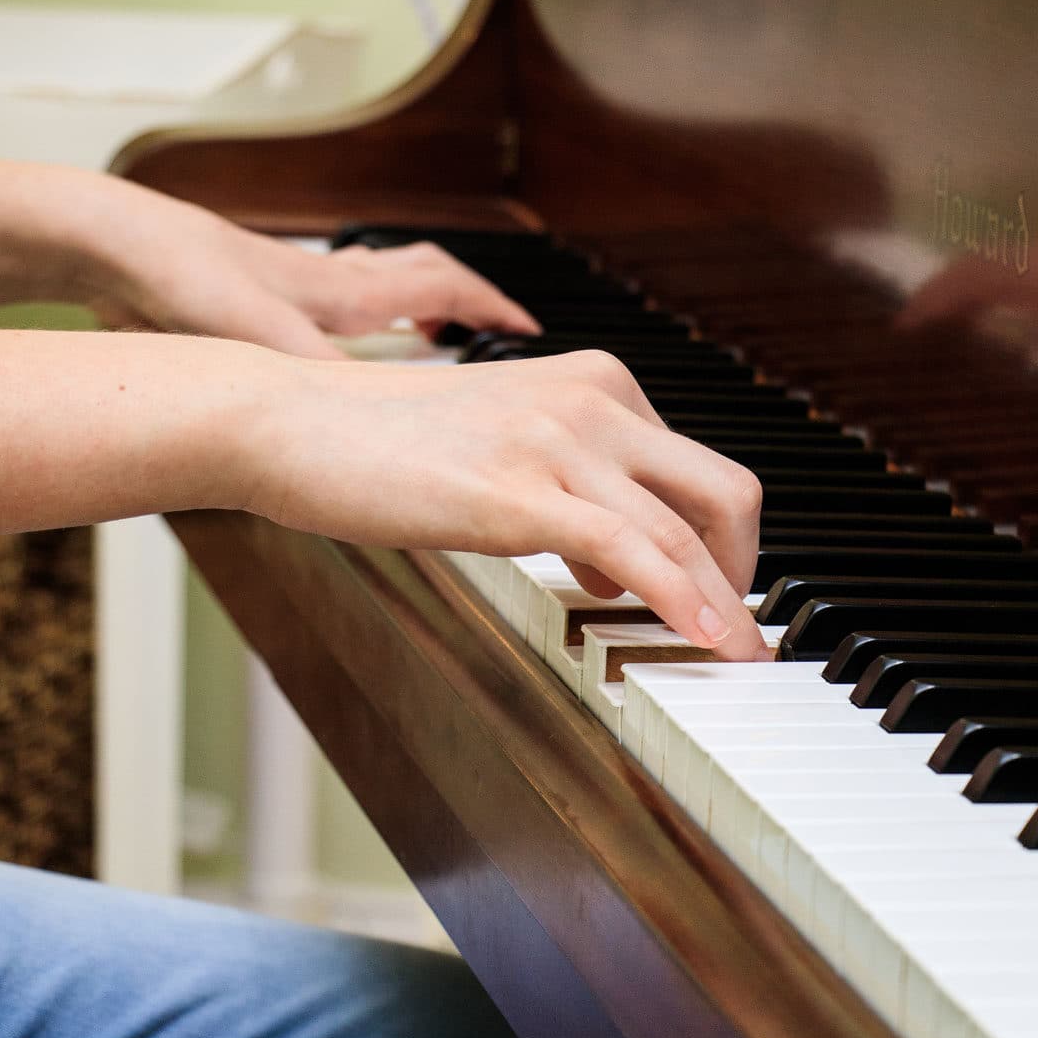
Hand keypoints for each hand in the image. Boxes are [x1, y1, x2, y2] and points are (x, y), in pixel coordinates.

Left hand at [92, 188, 537, 356]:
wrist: (114, 244)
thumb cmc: (185, 278)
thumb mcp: (265, 338)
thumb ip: (326, 377)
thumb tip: (390, 420)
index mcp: (347, 290)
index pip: (446, 286)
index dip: (495, 310)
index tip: (531, 332)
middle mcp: (328, 282)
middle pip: (420, 273)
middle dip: (463, 298)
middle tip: (488, 330)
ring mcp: (290, 286)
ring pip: (373, 284)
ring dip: (408, 305)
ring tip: (427, 340)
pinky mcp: (253, 298)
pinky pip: (324, 303)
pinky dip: (347, 324)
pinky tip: (328, 355)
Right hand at [233, 348, 768, 659]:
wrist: (292, 421)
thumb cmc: (377, 439)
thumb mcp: (499, 446)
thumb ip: (567, 490)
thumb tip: (617, 567)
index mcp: (594, 381)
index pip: (696, 466)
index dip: (721, 542)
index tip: (723, 592)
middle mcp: (593, 399)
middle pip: (723, 490)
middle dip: (745, 569)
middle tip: (739, 628)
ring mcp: (559, 442)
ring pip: (687, 529)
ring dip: (725, 603)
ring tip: (738, 656)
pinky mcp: (521, 493)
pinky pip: (634, 550)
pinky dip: (682, 601)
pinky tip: (702, 639)